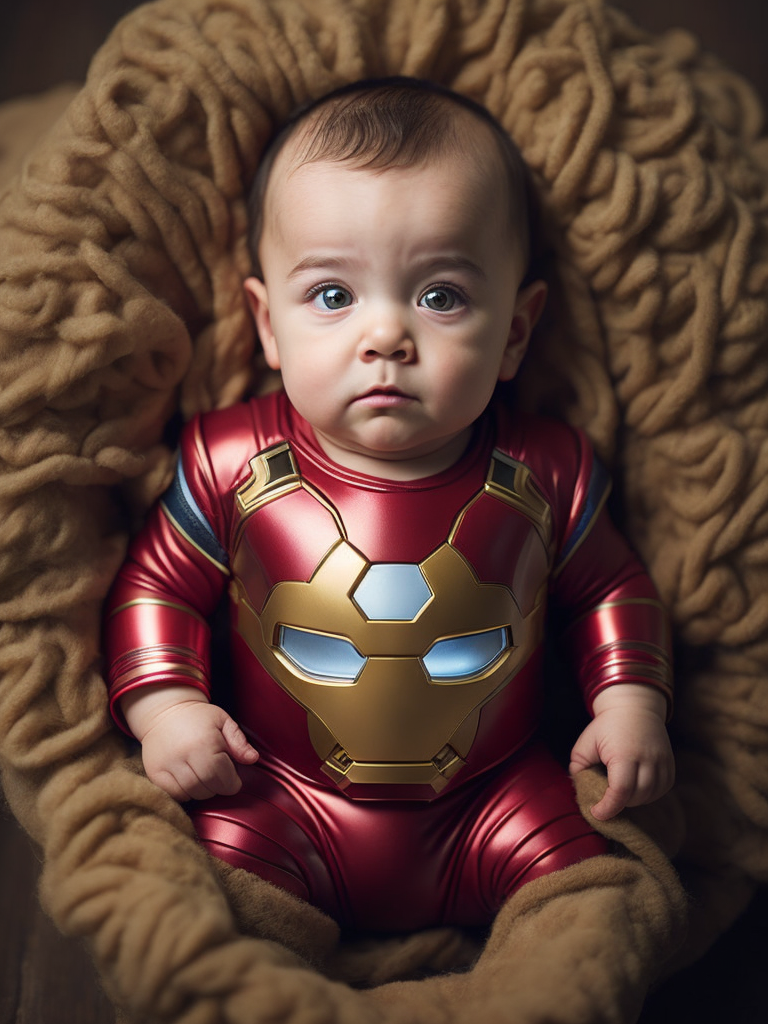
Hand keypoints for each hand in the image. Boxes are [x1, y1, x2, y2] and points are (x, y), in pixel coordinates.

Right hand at [121, 686, 258, 801]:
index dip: (232, 783)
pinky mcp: (154, 772)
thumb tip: (253, 759)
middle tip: (219, 778)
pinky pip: (173, 795)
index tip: (234, 780)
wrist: (164, 711)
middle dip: (218, 788)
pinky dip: (184, 793)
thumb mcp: (223, 721)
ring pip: (190, 793)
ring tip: (203, 776)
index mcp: (205, 741)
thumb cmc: (198, 717)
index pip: (223, 776)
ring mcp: (166, 764)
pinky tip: (189, 781)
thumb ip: (239, 742)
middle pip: (207, 788)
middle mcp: (184, 754)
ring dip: (202, 791)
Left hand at [569, 684, 673, 820]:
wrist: (634, 707)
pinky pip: (662, 789)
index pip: (620, 790)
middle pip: (636, 796)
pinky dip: (648, 794)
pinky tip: (635, 787)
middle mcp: (647, 758)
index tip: (596, 812)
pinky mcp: (670, 764)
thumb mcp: (585, 743)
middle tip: (606, 798)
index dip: (608, 807)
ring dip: (634, 800)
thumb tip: (580, 789)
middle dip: (619, 803)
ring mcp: (662, 762)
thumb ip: (578, 767)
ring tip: (620, 791)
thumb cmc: (606, 726)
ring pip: (650, 796)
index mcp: (624, 754)